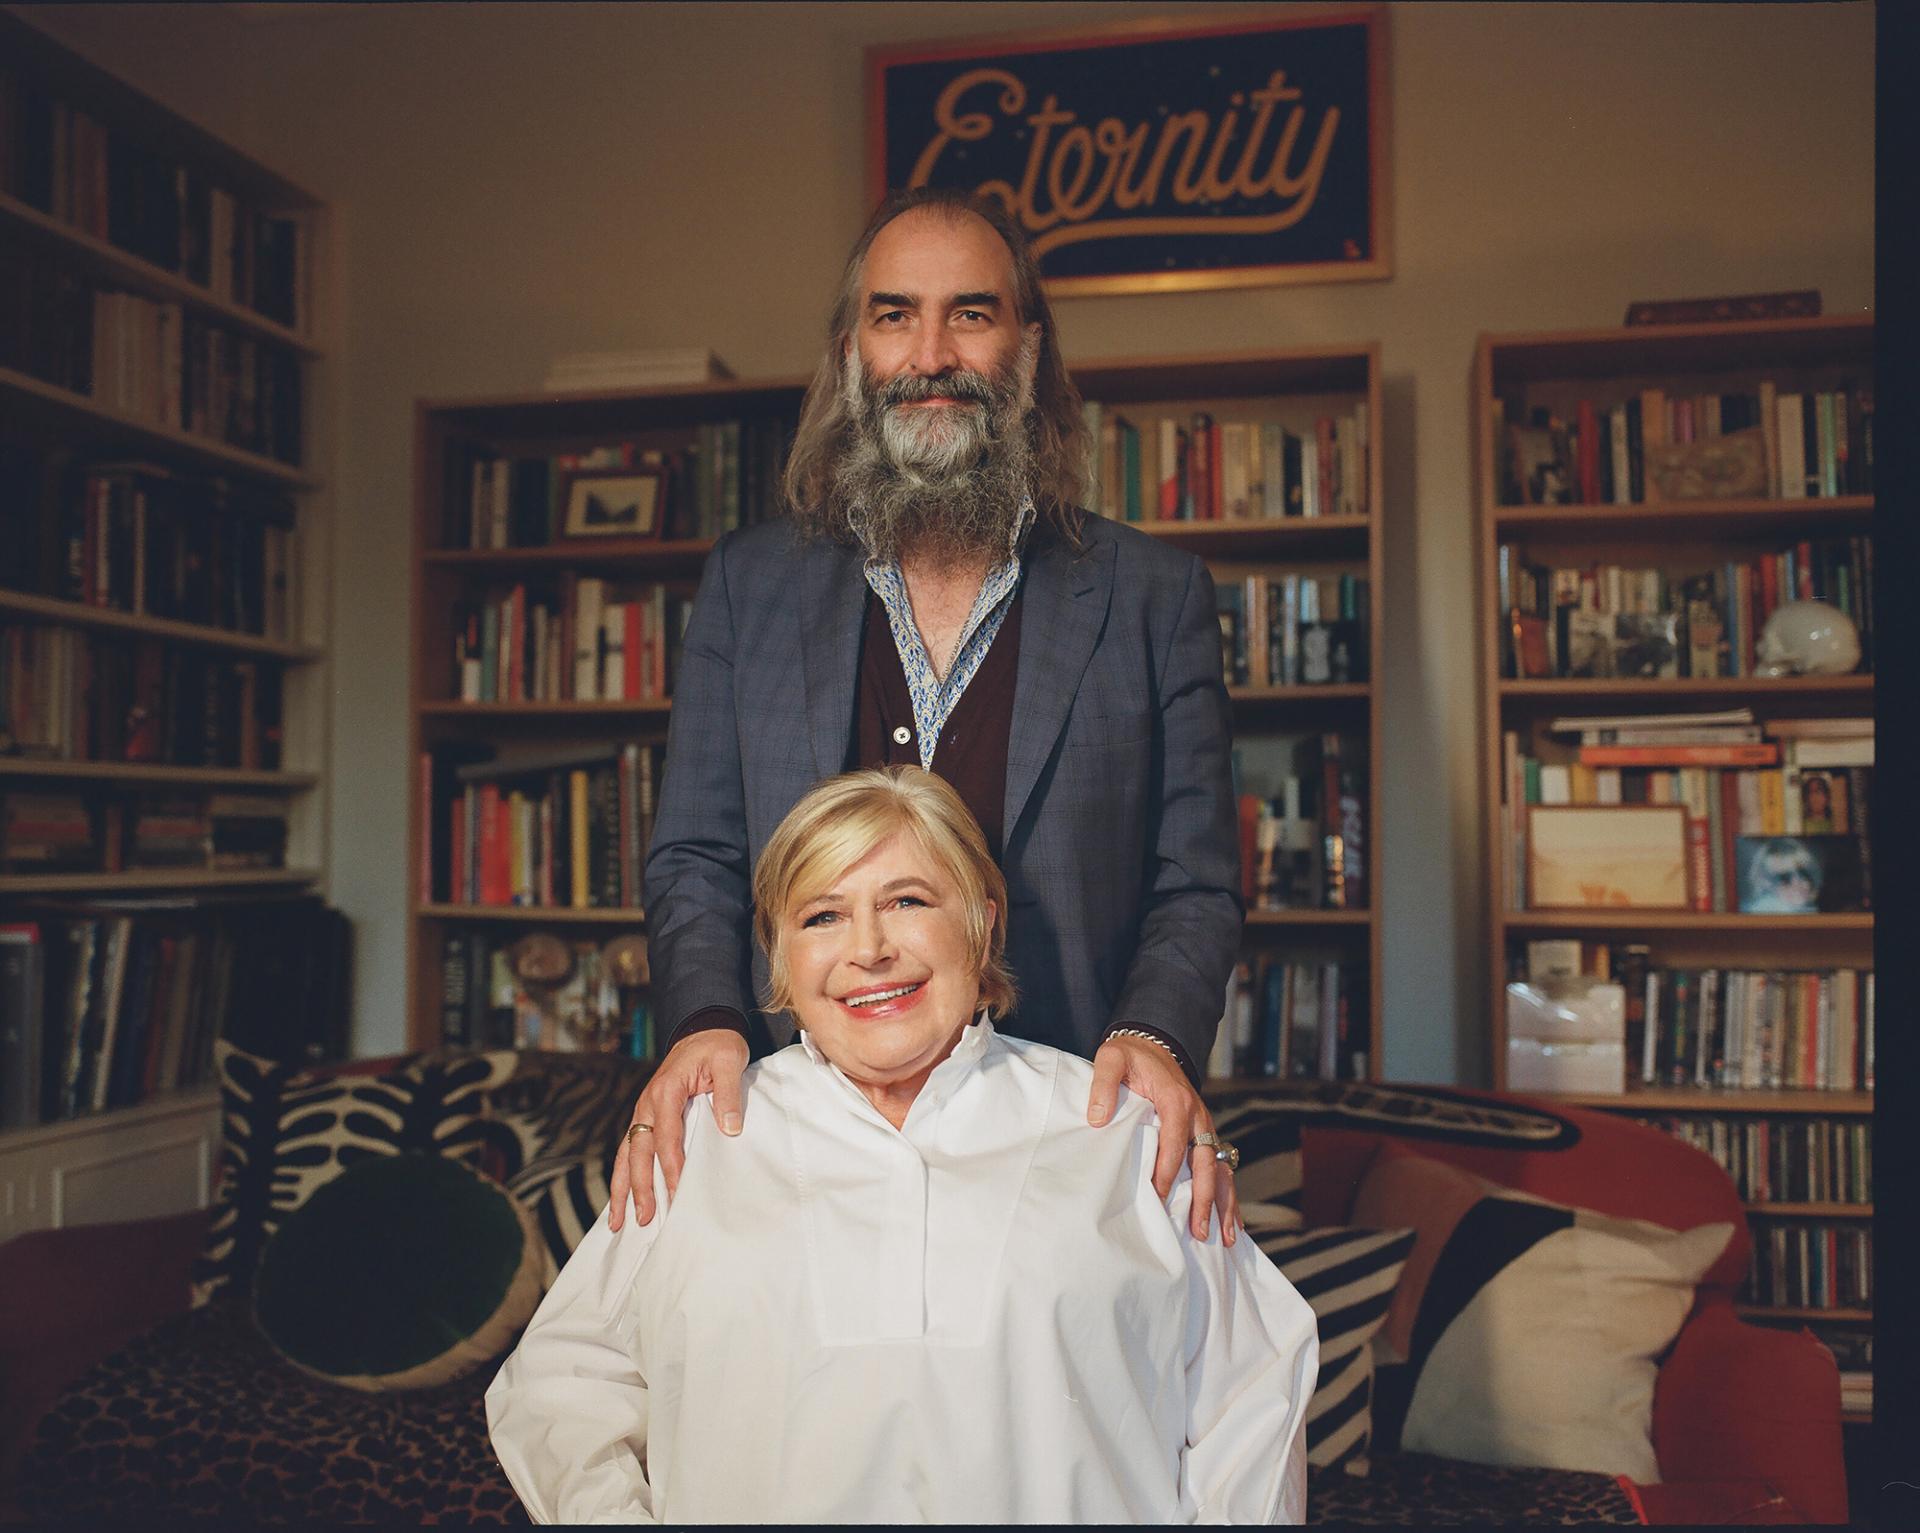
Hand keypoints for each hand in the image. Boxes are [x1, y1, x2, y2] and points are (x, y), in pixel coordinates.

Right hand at [607, 1029, 749, 1229]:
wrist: (703, 1030)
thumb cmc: (718, 1046)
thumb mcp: (729, 1061)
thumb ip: (728, 1094)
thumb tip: (730, 1128)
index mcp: (666, 1091)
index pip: (667, 1137)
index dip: (670, 1167)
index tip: (676, 1193)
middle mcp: (647, 1103)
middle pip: (638, 1152)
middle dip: (639, 1187)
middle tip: (643, 1219)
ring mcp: (644, 1111)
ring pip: (626, 1154)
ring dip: (622, 1188)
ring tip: (618, 1222)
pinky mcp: (647, 1117)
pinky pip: (630, 1150)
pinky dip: (624, 1175)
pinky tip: (623, 1200)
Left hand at [1088, 1034, 1240, 1246]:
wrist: (1153, 1045)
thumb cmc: (1130, 1056)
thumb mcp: (1111, 1059)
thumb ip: (1103, 1085)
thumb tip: (1097, 1119)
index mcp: (1176, 1100)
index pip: (1174, 1141)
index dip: (1167, 1170)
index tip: (1156, 1197)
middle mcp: (1197, 1116)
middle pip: (1205, 1162)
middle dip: (1204, 1198)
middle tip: (1199, 1231)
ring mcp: (1204, 1127)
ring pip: (1220, 1169)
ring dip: (1223, 1203)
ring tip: (1225, 1237)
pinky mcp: (1204, 1135)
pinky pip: (1220, 1167)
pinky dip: (1227, 1194)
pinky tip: (1232, 1222)